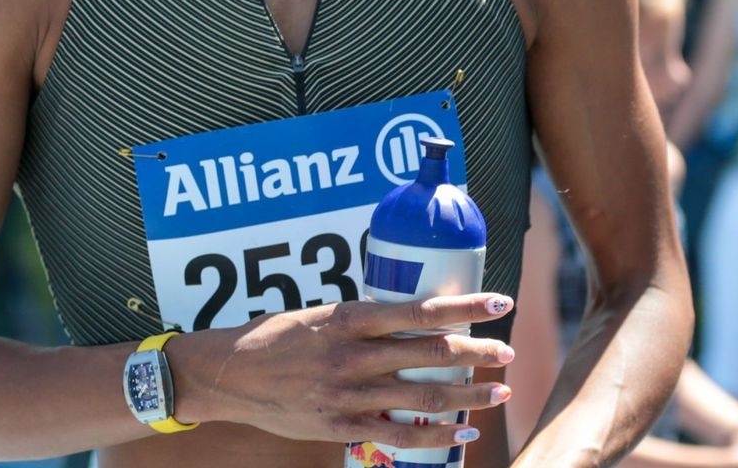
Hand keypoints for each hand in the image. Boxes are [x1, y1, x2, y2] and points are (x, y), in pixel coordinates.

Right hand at [171, 293, 515, 449]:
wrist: (231, 376)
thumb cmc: (278, 338)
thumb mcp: (321, 315)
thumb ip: (365, 321)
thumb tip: (415, 318)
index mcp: (350, 318)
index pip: (421, 310)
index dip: (466, 307)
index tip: (500, 303)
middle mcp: (354, 355)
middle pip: (432, 354)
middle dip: (478, 353)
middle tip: (506, 352)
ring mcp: (349, 394)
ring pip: (424, 396)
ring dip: (469, 395)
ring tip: (500, 392)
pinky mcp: (342, 426)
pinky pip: (400, 433)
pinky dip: (437, 434)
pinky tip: (463, 430)